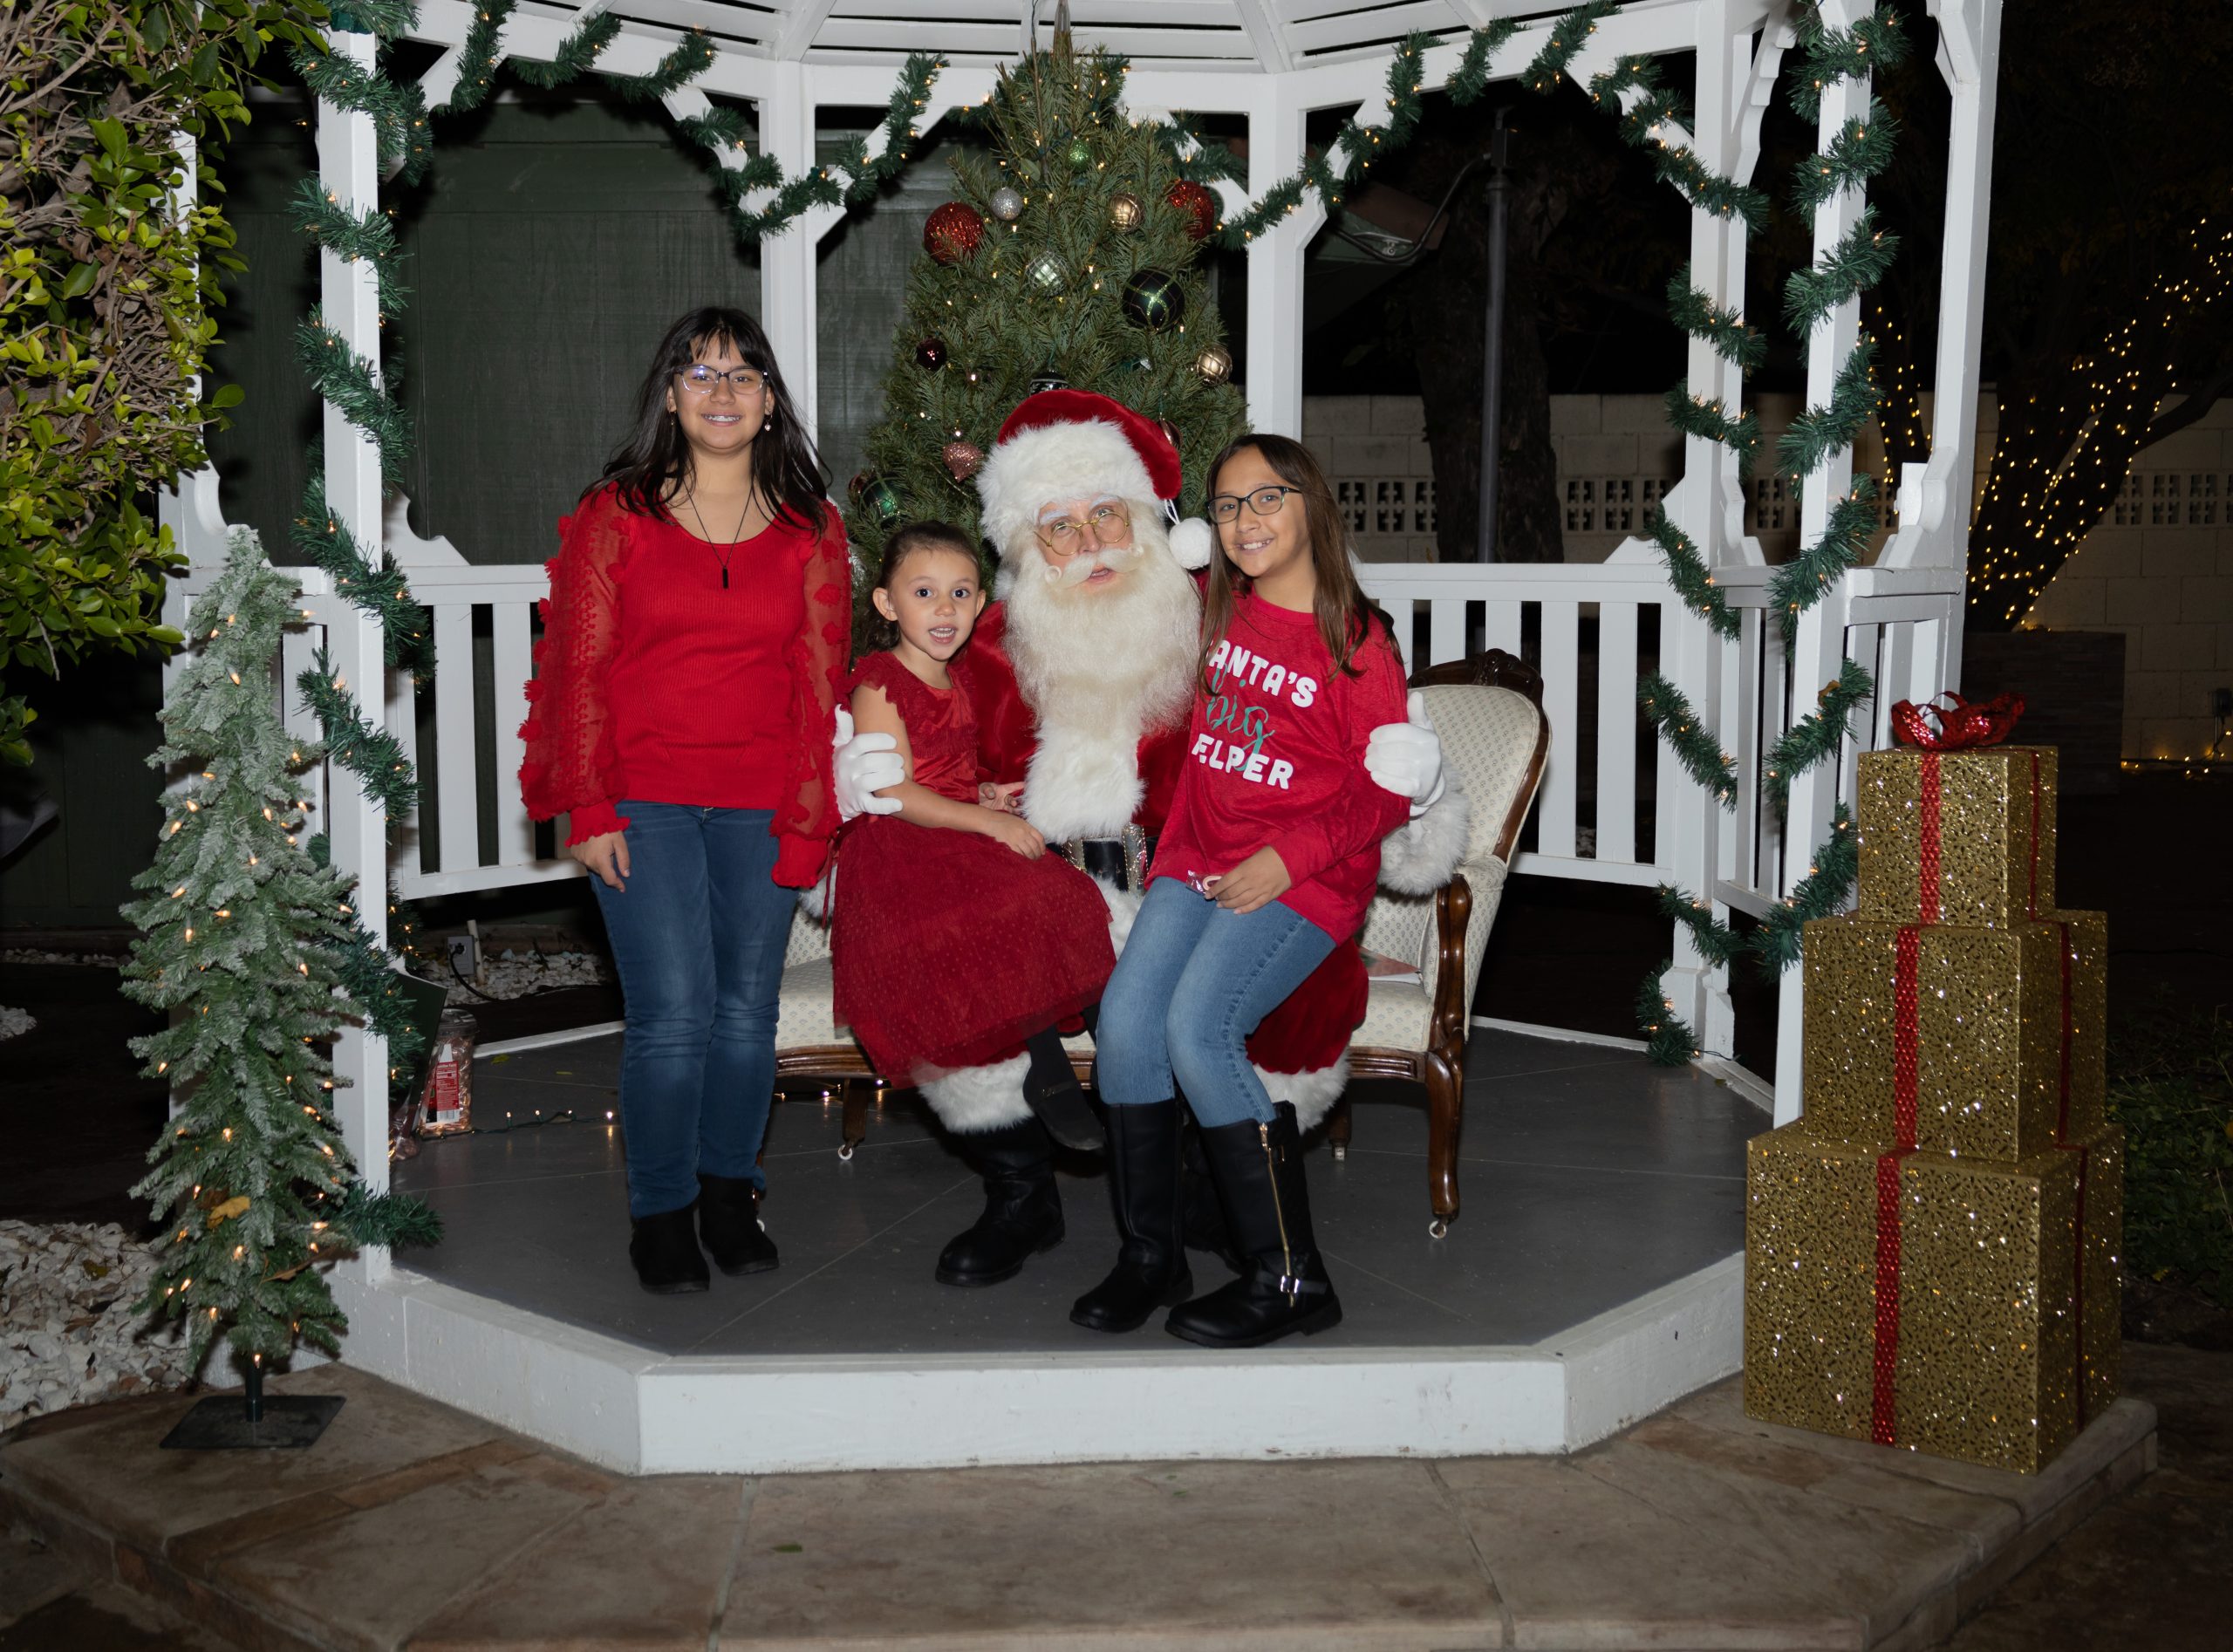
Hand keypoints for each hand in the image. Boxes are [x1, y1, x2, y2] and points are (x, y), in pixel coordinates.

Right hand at [571, 830, 629, 890]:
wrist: (589, 815)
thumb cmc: (607, 826)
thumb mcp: (620, 842)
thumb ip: (624, 859)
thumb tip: (626, 874)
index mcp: (600, 860)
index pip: (609, 879)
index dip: (617, 884)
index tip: (622, 887)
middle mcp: (588, 861)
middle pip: (601, 873)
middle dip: (609, 870)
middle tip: (613, 857)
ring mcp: (580, 858)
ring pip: (593, 867)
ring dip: (600, 864)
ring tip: (603, 851)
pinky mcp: (574, 853)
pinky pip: (585, 860)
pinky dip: (591, 858)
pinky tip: (594, 849)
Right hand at [832, 707, 903, 818]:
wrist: (831, 797)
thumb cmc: (841, 767)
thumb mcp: (839, 748)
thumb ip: (843, 729)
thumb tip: (840, 708)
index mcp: (845, 753)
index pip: (861, 742)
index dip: (879, 740)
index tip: (893, 741)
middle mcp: (847, 770)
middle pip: (871, 762)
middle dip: (890, 760)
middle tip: (900, 761)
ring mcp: (852, 788)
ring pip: (873, 781)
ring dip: (891, 778)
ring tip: (901, 775)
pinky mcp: (858, 804)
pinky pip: (872, 805)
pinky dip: (886, 805)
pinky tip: (899, 803)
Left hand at [977, 780, 1025, 812]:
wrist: (975, 803)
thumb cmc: (980, 791)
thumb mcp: (982, 787)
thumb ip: (987, 789)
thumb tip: (992, 795)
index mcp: (1001, 789)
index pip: (1012, 787)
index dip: (1019, 785)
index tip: (1027, 784)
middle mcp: (1004, 797)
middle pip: (1012, 799)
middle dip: (1014, 801)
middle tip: (1014, 804)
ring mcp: (1002, 805)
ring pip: (1011, 807)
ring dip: (1014, 809)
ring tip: (1017, 812)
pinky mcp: (1000, 812)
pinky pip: (1008, 814)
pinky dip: (1011, 816)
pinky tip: (1014, 818)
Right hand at [981, 808, 1045, 859]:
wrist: (993, 821)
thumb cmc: (1006, 821)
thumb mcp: (1020, 821)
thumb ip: (1028, 830)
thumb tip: (1035, 841)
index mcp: (1027, 826)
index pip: (1040, 838)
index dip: (1043, 846)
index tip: (1043, 852)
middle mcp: (1024, 833)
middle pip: (1035, 846)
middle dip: (1038, 854)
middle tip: (1037, 858)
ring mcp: (1017, 839)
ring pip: (1028, 851)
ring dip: (1031, 857)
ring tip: (1031, 860)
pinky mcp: (1010, 844)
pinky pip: (1019, 853)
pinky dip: (1023, 857)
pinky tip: (1023, 859)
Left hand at [1209, 846, 1290, 913]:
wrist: (1294, 858)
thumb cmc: (1272, 853)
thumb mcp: (1252, 857)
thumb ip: (1241, 869)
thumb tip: (1229, 878)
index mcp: (1245, 870)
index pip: (1225, 883)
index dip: (1215, 890)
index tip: (1207, 894)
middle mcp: (1251, 882)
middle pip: (1231, 894)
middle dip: (1221, 897)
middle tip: (1216, 898)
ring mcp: (1261, 890)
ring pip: (1240, 902)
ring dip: (1229, 905)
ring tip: (1221, 905)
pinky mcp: (1270, 896)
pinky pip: (1255, 906)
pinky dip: (1244, 910)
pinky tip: (1236, 911)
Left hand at [1365, 690, 1445, 816]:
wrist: (1430, 782)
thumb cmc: (1420, 751)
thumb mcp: (1421, 730)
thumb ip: (1416, 713)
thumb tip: (1416, 694)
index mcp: (1429, 737)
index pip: (1405, 731)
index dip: (1385, 733)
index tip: (1372, 737)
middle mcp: (1431, 755)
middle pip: (1399, 750)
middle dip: (1378, 750)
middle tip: (1367, 752)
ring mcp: (1426, 774)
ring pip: (1399, 767)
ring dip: (1379, 764)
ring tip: (1368, 763)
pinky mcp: (1419, 790)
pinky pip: (1402, 786)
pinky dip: (1387, 780)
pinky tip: (1375, 776)